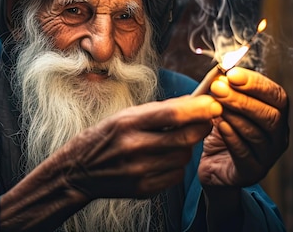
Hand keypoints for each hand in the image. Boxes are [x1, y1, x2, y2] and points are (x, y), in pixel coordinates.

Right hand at [55, 95, 220, 199]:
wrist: (78, 171)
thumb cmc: (105, 137)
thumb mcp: (126, 115)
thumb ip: (159, 110)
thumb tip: (194, 101)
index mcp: (128, 123)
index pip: (173, 115)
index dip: (198, 109)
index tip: (214, 104)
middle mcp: (134, 147)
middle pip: (186, 138)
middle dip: (202, 127)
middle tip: (205, 120)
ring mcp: (139, 171)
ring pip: (184, 157)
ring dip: (186, 147)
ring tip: (173, 141)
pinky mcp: (144, 189)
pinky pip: (176, 176)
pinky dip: (176, 166)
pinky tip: (163, 159)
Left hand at [198, 67, 288, 186]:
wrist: (214, 166)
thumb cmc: (223, 131)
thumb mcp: (225, 106)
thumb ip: (226, 88)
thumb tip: (222, 68)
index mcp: (277, 114)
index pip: (277, 95)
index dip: (256, 83)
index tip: (232, 74)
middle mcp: (279, 135)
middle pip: (270, 115)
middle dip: (243, 99)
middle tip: (218, 88)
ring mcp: (268, 156)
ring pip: (257, 134)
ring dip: (235, 116)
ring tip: (215, 105)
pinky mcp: (252, 172)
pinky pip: (244, 153)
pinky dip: (231, 137)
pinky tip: (218, 125)